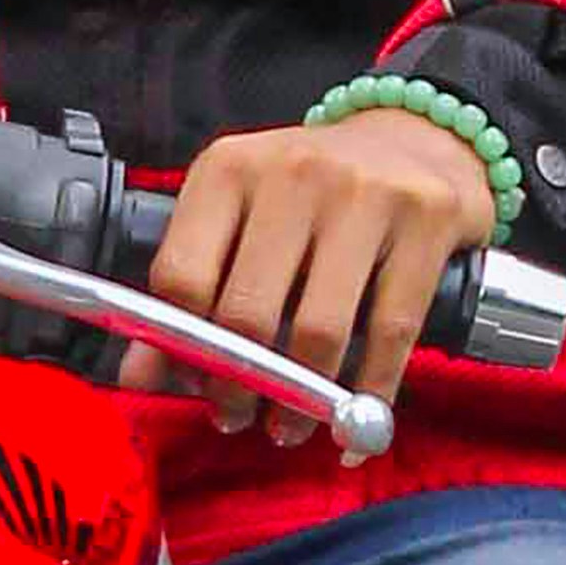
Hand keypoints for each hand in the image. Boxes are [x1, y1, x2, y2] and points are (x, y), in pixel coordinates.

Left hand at [151, 106, 496, 417]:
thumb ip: (190, 292)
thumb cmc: (315, 192)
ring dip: (300, 399)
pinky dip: (369, 389)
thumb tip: (138, 376)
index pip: (181, 277)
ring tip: (290, 423)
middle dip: (238, 385)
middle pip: (247, 312)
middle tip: (238, 413)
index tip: (193, 382)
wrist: (415, 141)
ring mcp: (363, 193)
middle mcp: (291, 173)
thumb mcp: (240, 219)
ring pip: (318, 329)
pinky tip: (355, 414)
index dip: (180, 348)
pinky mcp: (426, 219)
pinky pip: (391, 331)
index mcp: (227, 170)